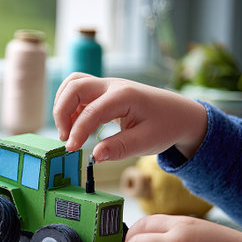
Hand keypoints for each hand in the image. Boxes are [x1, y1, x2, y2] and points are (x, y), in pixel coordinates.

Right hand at [53, 73, 207, 160]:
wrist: (180, 114)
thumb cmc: (166, 126)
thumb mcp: (146, 142)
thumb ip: (119, 148)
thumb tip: (94, 156)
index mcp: (124, 96)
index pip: (90, 111)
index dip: (77, 132)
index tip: (72, 150)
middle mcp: (112, 85)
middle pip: (74, 87)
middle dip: (61, 112)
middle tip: (65, 138)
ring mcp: (107, 85)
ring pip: (73, 84)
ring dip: (63, 105)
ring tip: (67, 131)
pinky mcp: (104, 91)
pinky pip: (79, 91)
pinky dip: (70, 105)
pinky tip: (75, 125)